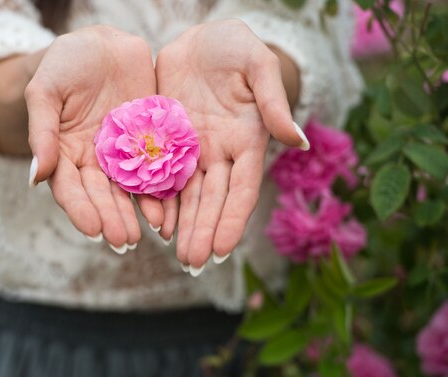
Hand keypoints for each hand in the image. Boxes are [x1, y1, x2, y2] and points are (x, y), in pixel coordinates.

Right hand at [26, 26, 159, 250]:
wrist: (101, 44)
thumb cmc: (65, 63)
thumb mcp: (45, 92)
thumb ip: (42, 133)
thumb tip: (35, 178)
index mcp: (64, 153)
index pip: (69, 188)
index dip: (80, 209)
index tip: (92, 230)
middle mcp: (93, 160)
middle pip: (102, 195)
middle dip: (112, 218)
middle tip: (124, 240)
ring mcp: (122, 153)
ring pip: (129, 188)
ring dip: (137, 212)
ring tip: (149, 232)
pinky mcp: (148, 141)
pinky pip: (156, 168)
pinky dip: (161, 189)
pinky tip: (168, 208)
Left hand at [155, 20, 306, 272]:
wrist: (199, 37)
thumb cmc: (234, 46)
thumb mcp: (257, 65)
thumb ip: (273, 102)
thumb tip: (298, 141)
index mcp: (246, 140)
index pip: (242, 188)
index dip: (233, 218)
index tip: (224, 249)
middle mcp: (220, 152)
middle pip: (212, 199)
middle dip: (204, 231)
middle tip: (193, 262)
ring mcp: (192, 149)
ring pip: (188, 195)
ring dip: (183, 225)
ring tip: (178, 254)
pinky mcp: (166, 140)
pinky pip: (161, 175)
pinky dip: (159, 200)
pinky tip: (156, 223)